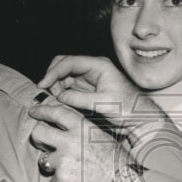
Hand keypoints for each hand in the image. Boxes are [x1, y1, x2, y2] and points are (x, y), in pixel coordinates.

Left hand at [29, 99, 118, 181]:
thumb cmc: (120, 164)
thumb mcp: (103, 139)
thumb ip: (82, 133)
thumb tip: (66, 132)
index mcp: (83, 128)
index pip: (56, 112)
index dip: (42, 111)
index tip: (34, 112)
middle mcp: (70, 141)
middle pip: (39, 133)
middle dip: (39, 140)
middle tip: (45, 146)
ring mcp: (64, 160)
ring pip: (44, 160)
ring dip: (54, 166)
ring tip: (72, 171)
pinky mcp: (62, 179)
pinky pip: (54, 181)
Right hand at [37, 55, 164, 136]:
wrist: (139, 118)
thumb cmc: (128, 109)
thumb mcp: (104, 104)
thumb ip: (80, 99)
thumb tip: (60, 96)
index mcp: (99, 65)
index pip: (69, 62)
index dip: (53, 72)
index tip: (43, 84)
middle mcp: (92, 68)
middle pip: (64, 64)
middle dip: (53, 76)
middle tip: (48, 93)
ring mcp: (89, 77)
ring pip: (64, 75)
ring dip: (56, 86)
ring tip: (57, 100)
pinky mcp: (87, 88)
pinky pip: (68, 86)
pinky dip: (61, 92)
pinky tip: (61, 101)